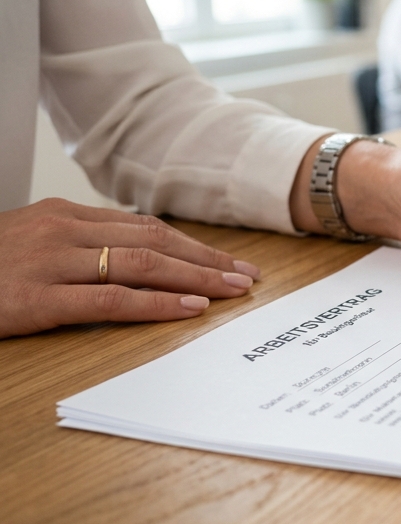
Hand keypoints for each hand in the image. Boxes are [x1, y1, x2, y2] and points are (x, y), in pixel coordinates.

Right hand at [0, 198, 259, 338]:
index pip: (145, 227)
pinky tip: (188, 309)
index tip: (229, 261)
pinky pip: (109, 299)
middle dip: (207, 260)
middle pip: (153, 241)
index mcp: (65, 215)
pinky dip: (155, 303)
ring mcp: (49, 261)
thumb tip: (135, 260)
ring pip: (141, 264)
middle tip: (247, 277)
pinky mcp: (35, 297)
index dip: (192, 245)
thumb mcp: (30, 244)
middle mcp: (63, 229)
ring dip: (195, 277)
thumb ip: (78, 247)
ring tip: (231, 291)